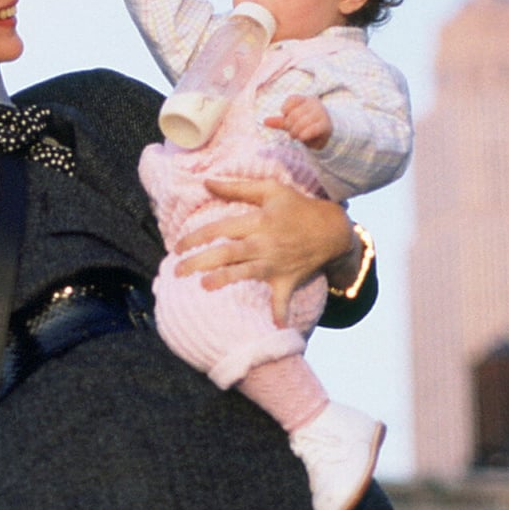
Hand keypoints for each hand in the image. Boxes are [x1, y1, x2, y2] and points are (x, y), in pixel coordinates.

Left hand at [174, 178, 351, 323]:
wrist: (332, 229)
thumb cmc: (298, 207)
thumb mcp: (271, 189)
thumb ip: (237, 187)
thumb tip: (206, 182)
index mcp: (257, 221)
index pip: (220, 229)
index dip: (196, 237)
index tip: (177, 247)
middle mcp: (263, 244)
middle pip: (227, 253)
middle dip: (200, 261)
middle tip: (177, 270)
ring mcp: (276, 263)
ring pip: (245, 273)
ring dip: (226, 280)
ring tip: (204, 286)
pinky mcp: (288, 279)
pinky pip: (282, 299)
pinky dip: (279, 313)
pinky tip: (274, 327)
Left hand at [266, 95, 331, 149]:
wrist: (329, 133)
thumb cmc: (308, 125)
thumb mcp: (294, 121)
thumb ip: (281, 121)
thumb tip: (265, 121)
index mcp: (306, 100)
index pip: (292, 99)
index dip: (285, 108)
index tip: (285, 115)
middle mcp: (315, 105)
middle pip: (295, 113)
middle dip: (289, 125)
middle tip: (290, 132)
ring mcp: (321, 114)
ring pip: (303, 122)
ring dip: (296, 131)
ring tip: (296, 136)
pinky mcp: (325, 126)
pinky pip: (313, 129)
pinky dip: (304, 135)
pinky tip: (302, 138)